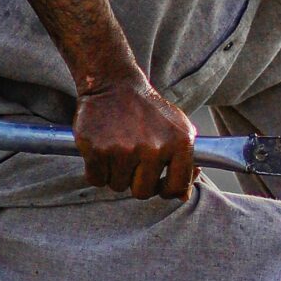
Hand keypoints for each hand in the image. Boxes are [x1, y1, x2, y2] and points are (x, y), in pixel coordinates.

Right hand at [74, 75, 197, 199]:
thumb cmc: (147, 110)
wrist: (113, 84)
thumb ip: (184, 162)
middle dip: (135, 181)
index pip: (177, 187)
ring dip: (115, 174)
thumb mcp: (177, 128)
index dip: (166, 190)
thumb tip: (183, 197)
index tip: (158, 183)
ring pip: (117, 185)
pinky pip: (96, 180)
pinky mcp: (97, 150)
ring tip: (116, 149)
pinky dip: (96, 171)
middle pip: (143, 192)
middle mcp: (153, 148)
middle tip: (131, 161)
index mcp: (179, 143)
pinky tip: (101, 151)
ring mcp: (124, 150)